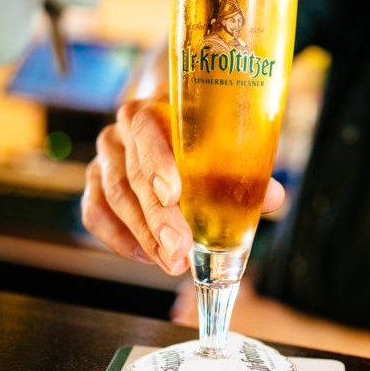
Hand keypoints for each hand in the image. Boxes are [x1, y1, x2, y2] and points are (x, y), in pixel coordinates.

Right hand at [81, 97, 285, 275]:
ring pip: (113, 197)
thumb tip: (274, 196)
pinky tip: (147, 256)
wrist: (166, 121)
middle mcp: (121, 131)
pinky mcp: (94, 182)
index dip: (158, 161)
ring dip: (143, 235)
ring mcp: (105, 157)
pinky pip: (95, 213)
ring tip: (171, 261)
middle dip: (157, 217)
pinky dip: (119, 239)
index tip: (173, 194)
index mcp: (152, 109)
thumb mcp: (221, 141)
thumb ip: (244, 168)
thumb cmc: (198, 134)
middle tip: (180, 248)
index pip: (147, 129)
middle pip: (132, 173)